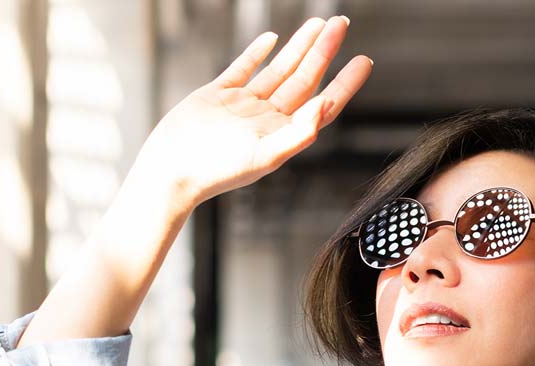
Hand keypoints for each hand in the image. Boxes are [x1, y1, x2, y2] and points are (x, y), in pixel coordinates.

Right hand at [131, 16, 372, 206]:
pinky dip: (257, 53)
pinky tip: (272, 39)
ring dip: (299, 47)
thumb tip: (325, 105)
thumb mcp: (264, 156)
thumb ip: (299, 133)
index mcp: (282, 134)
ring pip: (278, 69)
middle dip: (324, 51)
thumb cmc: (217, 173)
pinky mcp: (216, 95)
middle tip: (341, 24)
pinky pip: (242, 69)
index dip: (345, 82)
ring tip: (318, 24)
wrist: (170, 170)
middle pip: (304, 79)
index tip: (363, 60)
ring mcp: (242, 105)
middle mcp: (266, 118)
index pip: (323, 103)